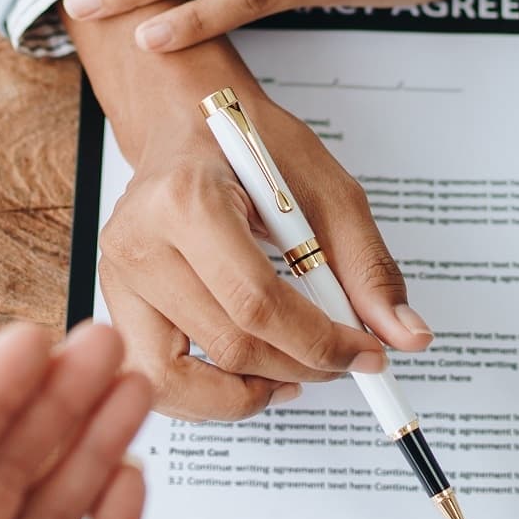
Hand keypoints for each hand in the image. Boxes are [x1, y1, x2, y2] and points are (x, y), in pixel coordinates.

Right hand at [75, 1, 427, 420]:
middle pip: (227, 346)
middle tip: (342, 361)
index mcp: (187, 199)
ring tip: (293, 375)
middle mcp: (138, 241)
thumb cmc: (249, 148)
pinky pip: (157, 378)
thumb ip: (367, 266)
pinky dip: (208, 396)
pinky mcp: (113, 302)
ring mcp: (116, 277)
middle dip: (300, 367)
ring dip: (249, 395)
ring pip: (179, 380)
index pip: (257, 303)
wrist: (186, 122)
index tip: (365, 353)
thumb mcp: (324, 188)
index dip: (320, 342)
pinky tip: (251, 376)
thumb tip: (405, 337)